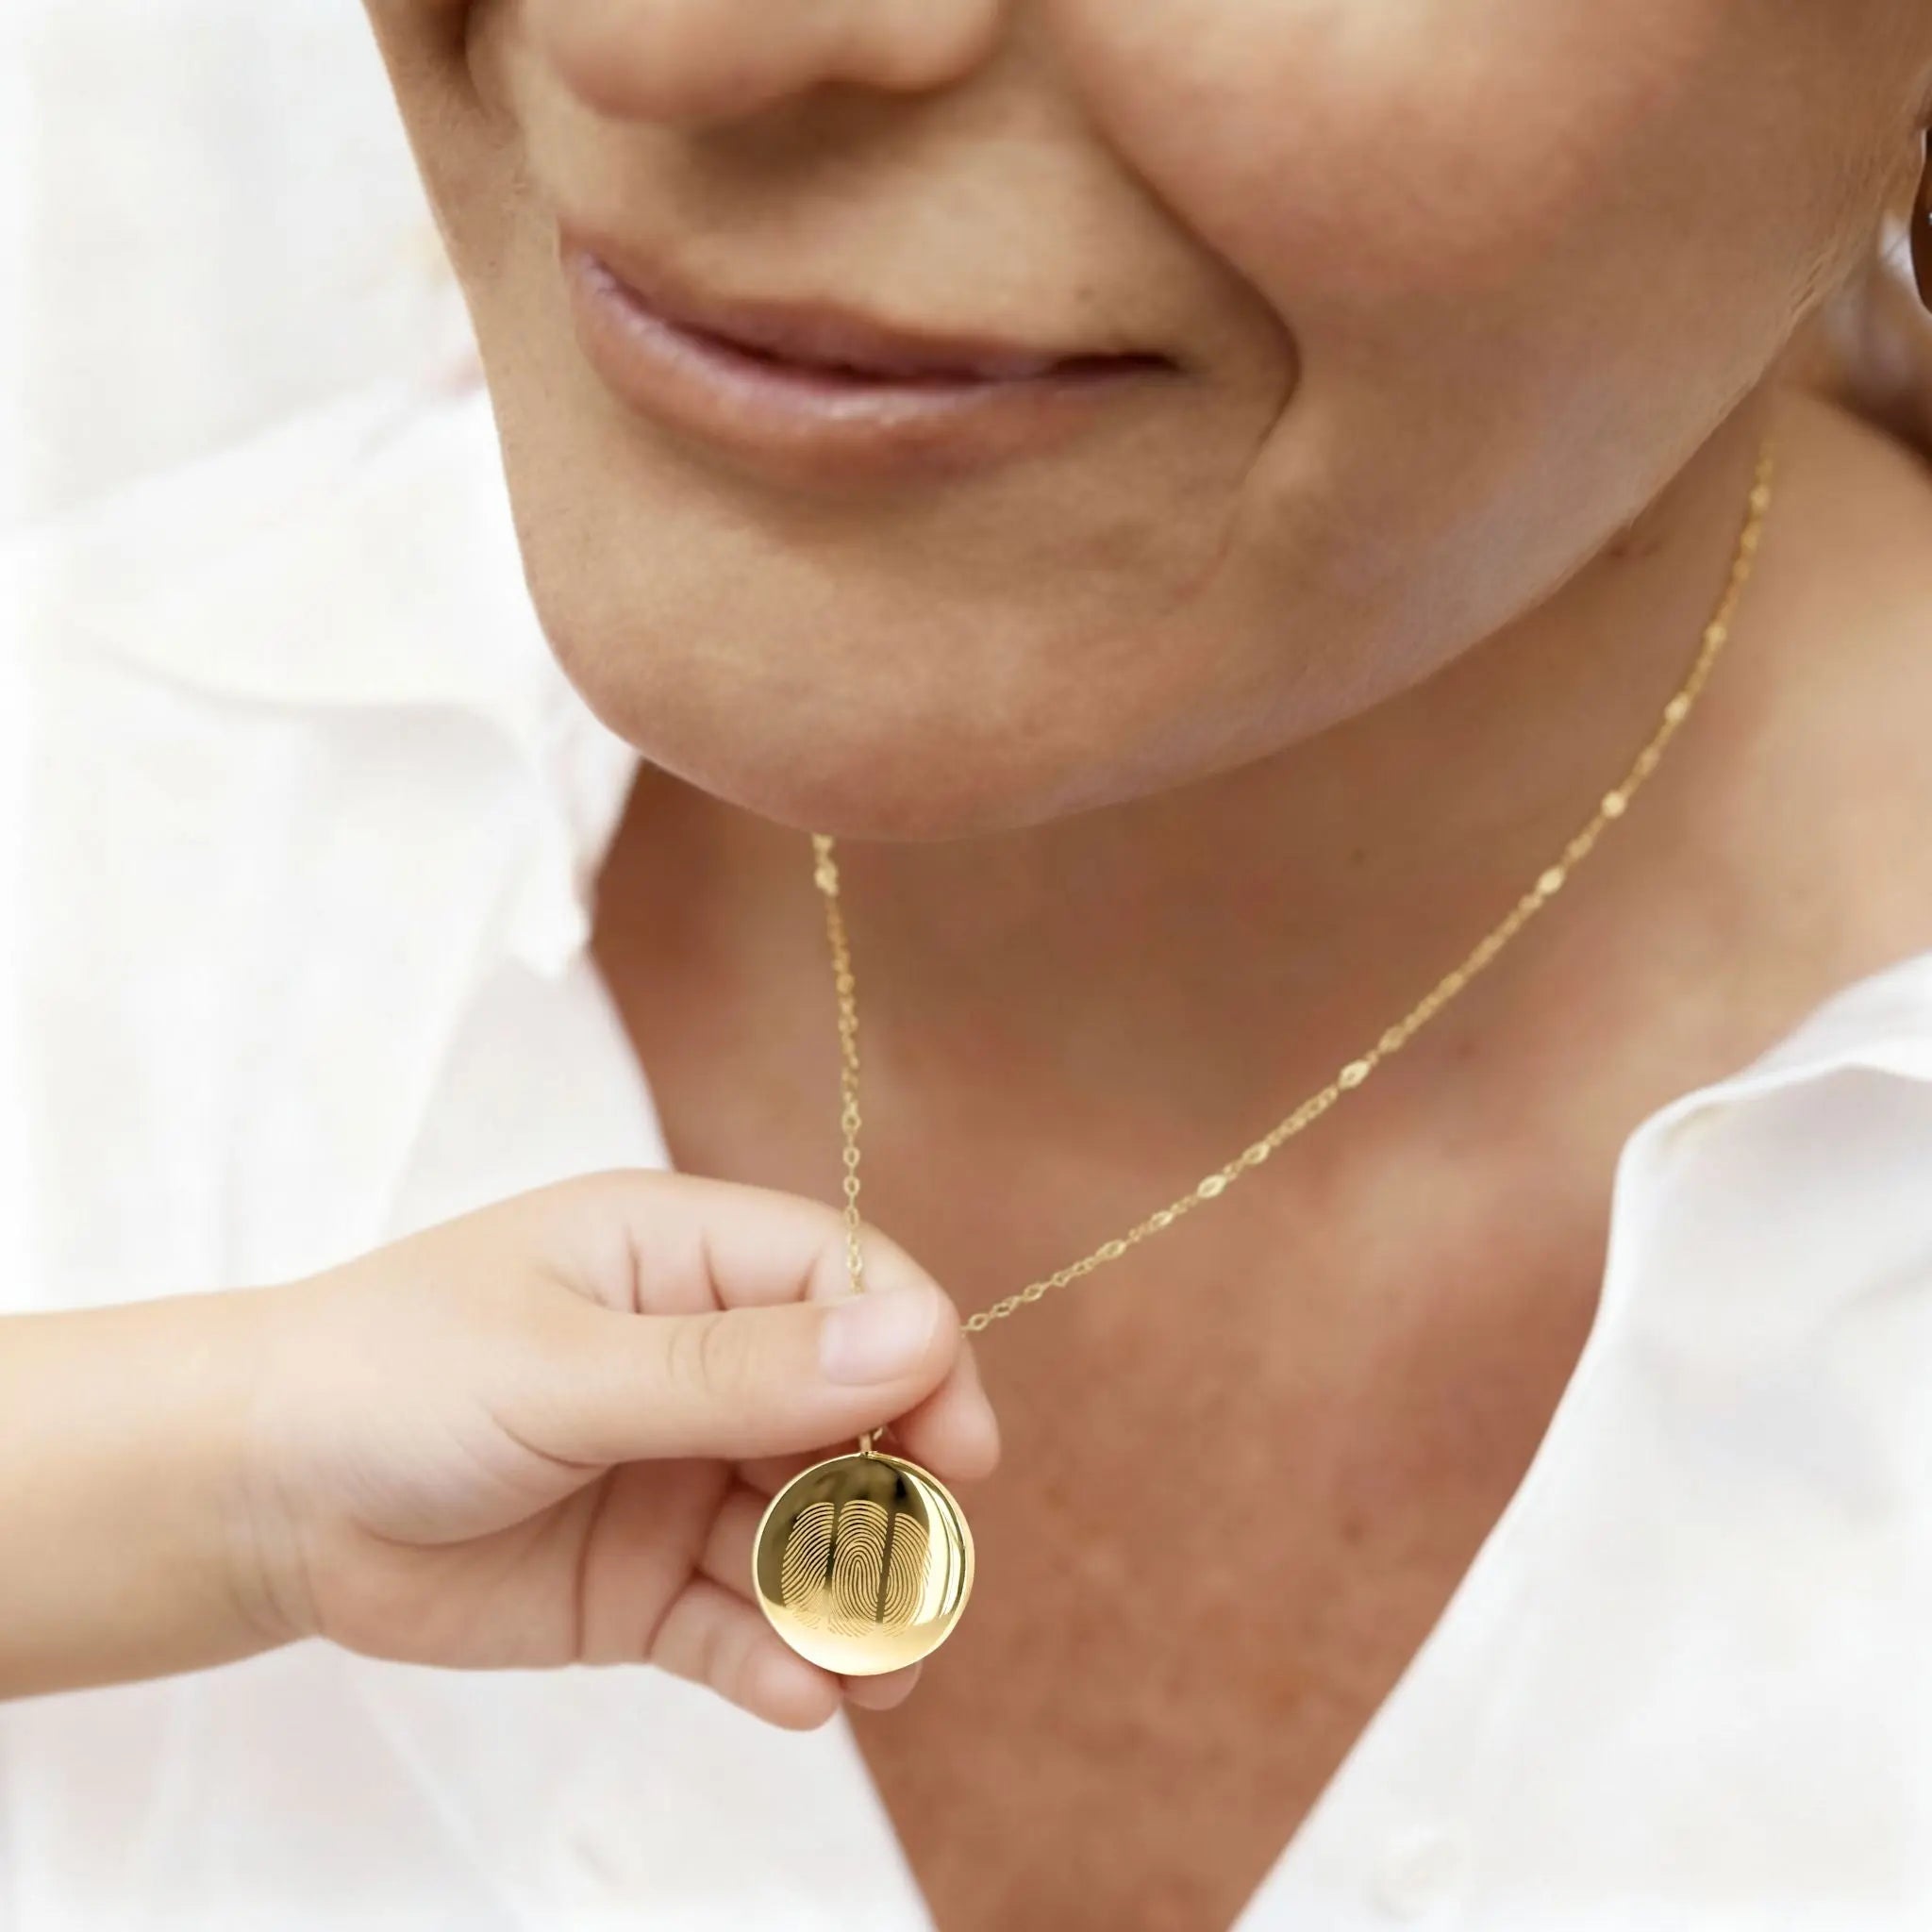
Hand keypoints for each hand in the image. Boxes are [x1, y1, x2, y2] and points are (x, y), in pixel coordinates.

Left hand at [239, 1173, 997, 1726]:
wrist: (255, 1503)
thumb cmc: (394, 1379)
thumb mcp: (570, 1367)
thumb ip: (740, 1370)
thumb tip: (921, 1335)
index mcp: (686, 1258)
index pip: (849, 1284)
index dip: (918, 1359)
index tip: (959, 1453)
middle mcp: (705, 1361)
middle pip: (855, 1420)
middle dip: (899, 1501)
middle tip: (922, 1586)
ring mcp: (680, 1475)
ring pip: (811, 1534)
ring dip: (856, 1600)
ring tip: (879, 1671)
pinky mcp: (647, 1582)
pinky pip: (743, 1622)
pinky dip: (782, 1660)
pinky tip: (804, 1697)